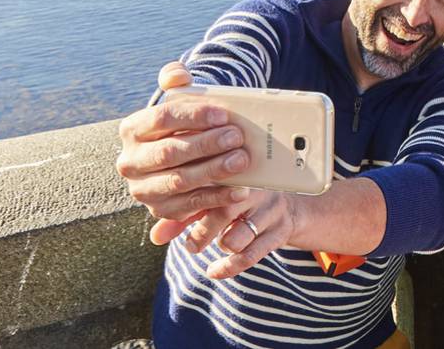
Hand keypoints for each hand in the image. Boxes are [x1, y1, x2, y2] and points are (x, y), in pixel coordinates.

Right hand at [117, 62, 253, 228]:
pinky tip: (240, 189)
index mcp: (131, 129)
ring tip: (241, 160)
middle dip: (206, 145)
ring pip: (180, 180)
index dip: (192, 117)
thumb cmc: (183, 125)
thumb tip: (177, 75)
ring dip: (213, 171)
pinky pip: (191, 205)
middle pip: (170, 152)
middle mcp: (131, 162)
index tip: (222, 115)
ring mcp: (144, 189)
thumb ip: (175, 79)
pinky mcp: (161, 209)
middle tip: (237, 136)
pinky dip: (217, 198)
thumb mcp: (177, 100)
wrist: (182, 156)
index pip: (161, 119)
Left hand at [168, 189, 307, 278]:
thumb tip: (155, 238)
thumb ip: (184, 216)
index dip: (189, 209)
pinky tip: (214, 270)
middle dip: (203, 233)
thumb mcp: (213, 201)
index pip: (208, 187)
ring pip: (239, 236)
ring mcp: (270, 210)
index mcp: (234, 173)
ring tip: (217, 245)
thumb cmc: (239, 202)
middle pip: (224, 210)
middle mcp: (255, 189)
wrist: (288, 206)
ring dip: (221, 245)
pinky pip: (252, 255)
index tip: (180, 230)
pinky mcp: (281, 231)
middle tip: (191, 246)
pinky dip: (229, 268)